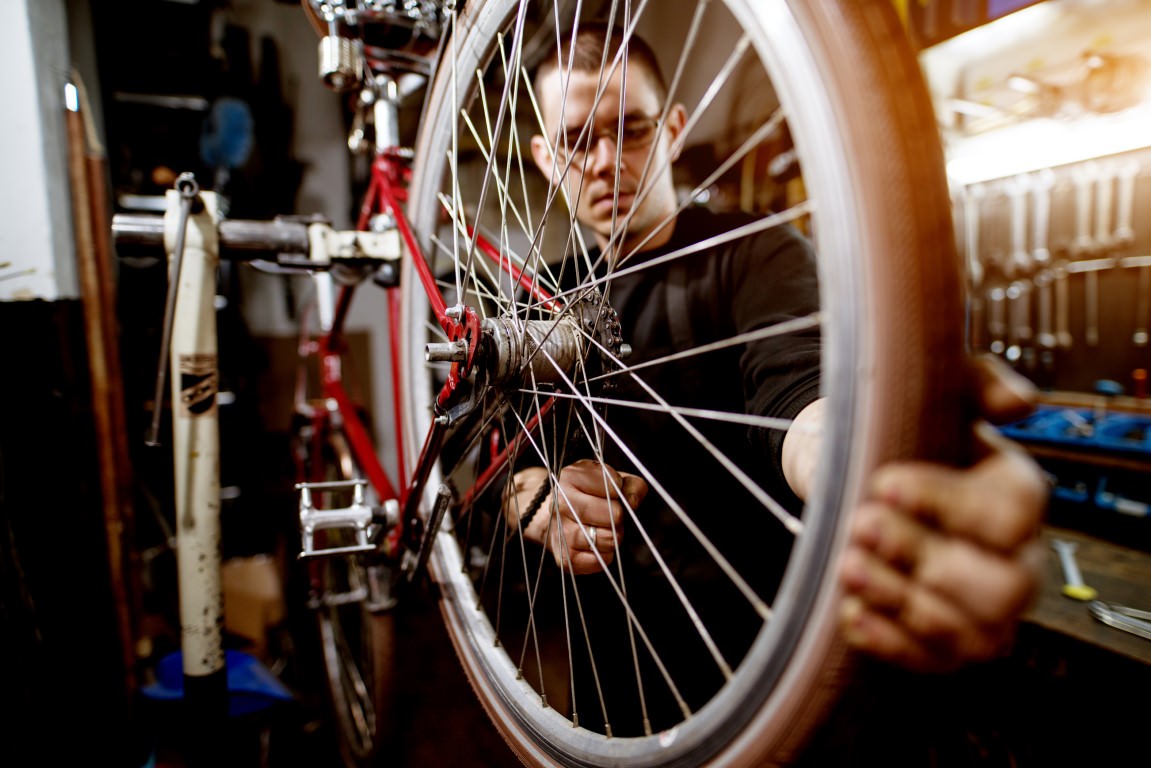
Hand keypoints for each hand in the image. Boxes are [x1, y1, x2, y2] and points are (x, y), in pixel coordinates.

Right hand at [508, 460, 647, 574]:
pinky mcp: (565, 558)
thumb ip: (630, 485)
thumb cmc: (589, 496)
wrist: (555, 517)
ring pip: (609, 540)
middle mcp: (561, 503)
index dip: (620, 492)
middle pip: (614, 515)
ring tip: (603, 529)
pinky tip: (596, 545)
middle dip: (619, 517)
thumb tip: (632, 501)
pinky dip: (605, 555)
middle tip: (610, 515)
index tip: (612, 493)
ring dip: (613, 536)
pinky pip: (600, 560)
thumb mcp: (609, 480)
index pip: (614, 486)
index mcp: (571, 477)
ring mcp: (561, 531)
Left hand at [838, 355, 1047, 671]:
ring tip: (846, 565)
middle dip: (923, 557)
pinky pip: (932, 662)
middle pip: (1002, 587)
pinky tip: (849, 612)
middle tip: (860, 525)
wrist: (864, 474)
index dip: (949, 504)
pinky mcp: (948, 644)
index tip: (884, 484)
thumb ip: (978, 382)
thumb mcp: (941, 391)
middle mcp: (1017, 560)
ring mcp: (987, 610)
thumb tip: (1017, 402)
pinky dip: (888, 642)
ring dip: (901, 601)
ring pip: (970, 632)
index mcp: (1018, 496)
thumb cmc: (909, 431)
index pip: (1012, 516)